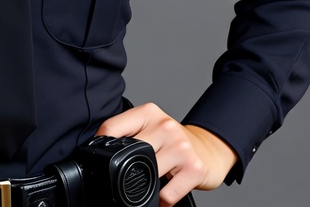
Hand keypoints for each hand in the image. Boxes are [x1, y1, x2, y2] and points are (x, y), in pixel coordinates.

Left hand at [95, 103, 237, 205]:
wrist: (209, 149)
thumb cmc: (174, 142)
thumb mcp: (151, 128)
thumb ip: (130, 134)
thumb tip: (99, 149)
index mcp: (149, 112)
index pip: (112, 128)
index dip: (101, 147)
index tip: (100, 159)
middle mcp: (165, 125)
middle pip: (129, 154)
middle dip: (125, 171)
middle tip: (127, 177)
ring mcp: (181, 146)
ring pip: (148, 175)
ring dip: (145, 187)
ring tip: (149, 183)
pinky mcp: (194, 168)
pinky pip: (166, 195)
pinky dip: (160, 201)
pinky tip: (162, 195)